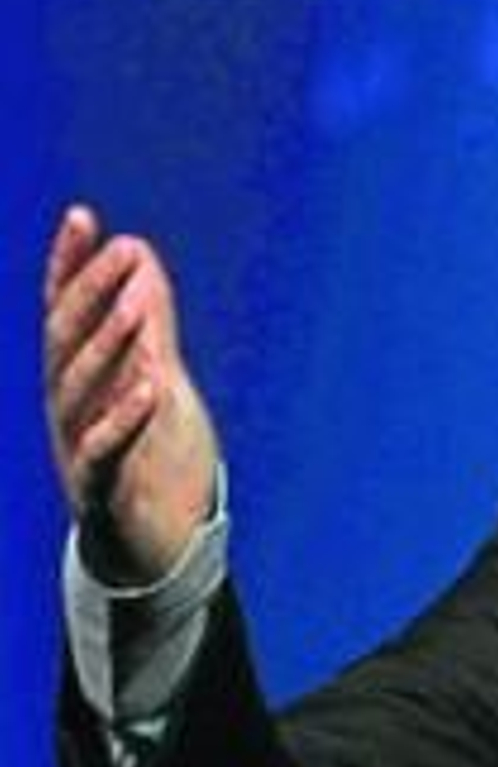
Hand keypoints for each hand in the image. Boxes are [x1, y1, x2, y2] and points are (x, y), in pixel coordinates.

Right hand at [43, 205, 219, 583]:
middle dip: (92, 295)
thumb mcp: (156, 380)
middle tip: (124, 253)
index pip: (66, 313)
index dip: (70, 267)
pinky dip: (124, 418)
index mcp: (80, 380)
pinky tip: (149, 386)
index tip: (82, 217)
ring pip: (80, 393)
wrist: (162, 550)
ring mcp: (78, 449)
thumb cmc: (156, 459)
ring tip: (137, 308)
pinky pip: (104, 453)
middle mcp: (69, 409)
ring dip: (109, 347)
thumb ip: (147, 323)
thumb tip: (138, 252)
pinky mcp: (101, 493)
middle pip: (67, 344)